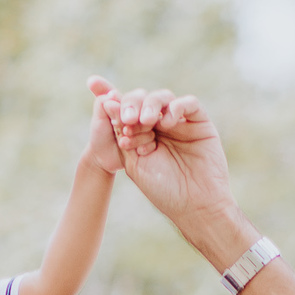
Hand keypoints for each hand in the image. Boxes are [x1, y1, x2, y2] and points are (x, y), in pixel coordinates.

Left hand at [91, 79, 241, 238]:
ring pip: (162, 98)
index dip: (110, 97)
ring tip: (146, 122)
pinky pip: (189, 103)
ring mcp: (179, 122)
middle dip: (130, 105)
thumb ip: (122, 134)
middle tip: (128, 119)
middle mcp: (159, 126)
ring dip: (150, 106)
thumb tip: (107, 103)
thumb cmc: (162, 189)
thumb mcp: (134, 162)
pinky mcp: (200, 122)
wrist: (193, 206)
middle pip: (141, 100)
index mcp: (140, 135)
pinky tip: (166, 122)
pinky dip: (176, 107)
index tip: (94, 88)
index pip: (124, 110)